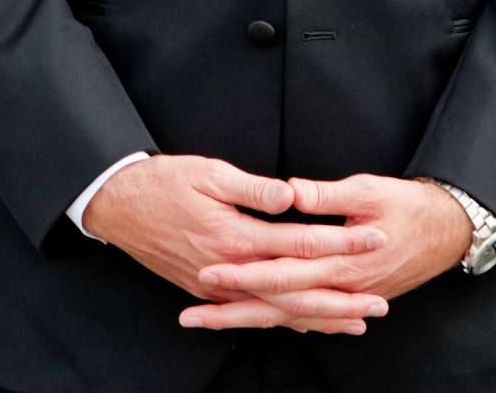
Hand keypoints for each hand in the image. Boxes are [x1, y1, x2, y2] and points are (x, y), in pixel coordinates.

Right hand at [84, 157, 390, 331]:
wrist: (115, 205)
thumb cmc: (161, 182)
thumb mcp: (207, 171)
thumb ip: (252, 188)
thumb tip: (293, 197)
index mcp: (235, 236)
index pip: (302, 241)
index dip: (342, 239)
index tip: (376, 236)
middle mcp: (230, 269)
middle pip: (297, 289)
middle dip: (342, 296)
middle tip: (380, 302)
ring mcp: (217, 285)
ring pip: (277, 309)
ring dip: (319, 317)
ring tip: (356, 322)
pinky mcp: (205, 290)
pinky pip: (253, 312)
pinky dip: (283, 320)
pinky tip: (306, 324)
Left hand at [184, 174, 472, 330]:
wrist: (450, 230)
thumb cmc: (409, 205)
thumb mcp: (368, 189)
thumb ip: (325, 194)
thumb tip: (288, 192)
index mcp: (342, 262)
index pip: (282, 273)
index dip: (244, 275)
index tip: (209, 273)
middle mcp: (340, 286)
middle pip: (277, 306)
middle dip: (232, 311)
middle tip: (191, 315)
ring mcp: (345, 296)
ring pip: (289, 316)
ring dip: (248, 319)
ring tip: (208, 321)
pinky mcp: (349, 295)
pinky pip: (310, 316)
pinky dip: (281, 322)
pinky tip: (258, 322)